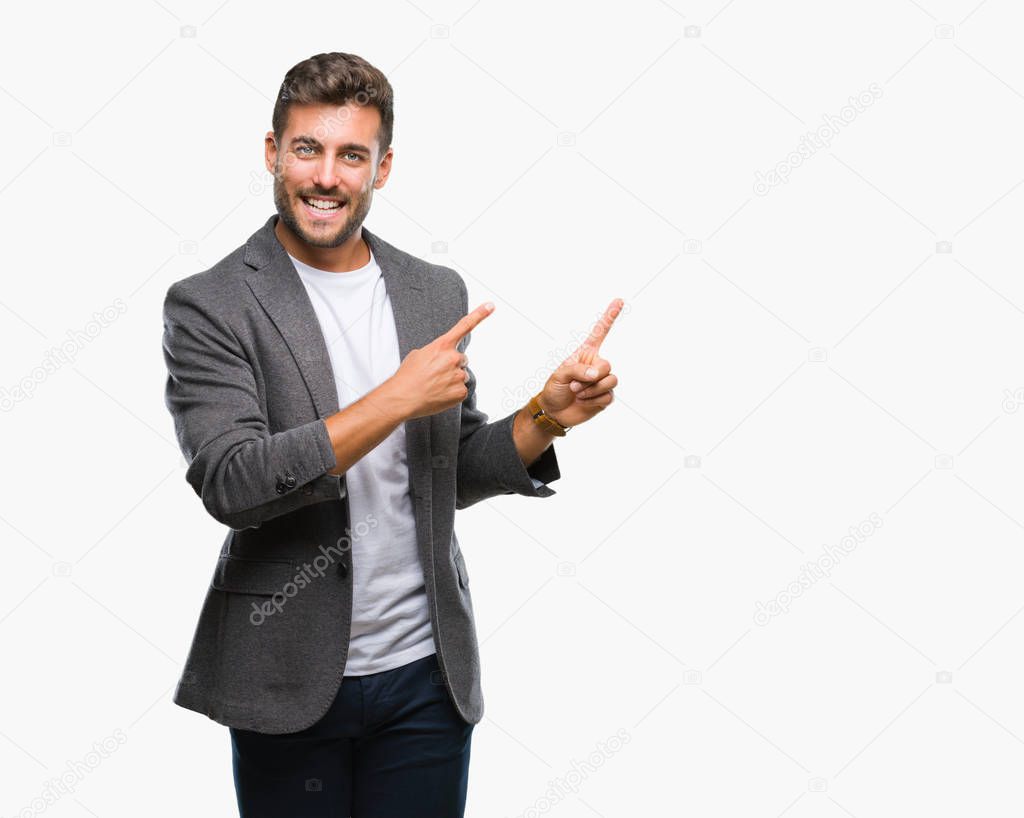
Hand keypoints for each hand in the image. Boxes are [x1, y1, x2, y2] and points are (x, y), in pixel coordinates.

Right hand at [386, 301, 493, 419]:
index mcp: (442, 345)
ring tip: (435, 385)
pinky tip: (439, 394)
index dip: (480, 314)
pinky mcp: (461, 391)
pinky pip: (461, 390)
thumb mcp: (419, 354)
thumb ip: (436, 351)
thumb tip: (442, 358)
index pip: (464, 326)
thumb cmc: (408, 376)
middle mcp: (453, 358)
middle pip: (461, 359)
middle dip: (451, 365)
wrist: (402, 398)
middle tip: (435, 374)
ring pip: (461, 375)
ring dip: (451, 379)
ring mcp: (459, 375)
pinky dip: (452, 392)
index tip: (491, 305)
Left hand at [537, 298, 623, 428]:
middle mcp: (595, 365)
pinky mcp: (604, 396)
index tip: (619, 301)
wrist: (554, 412)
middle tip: (574, 385)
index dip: (609, 317)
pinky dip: (593, 400)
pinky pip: (608, 396)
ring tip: (577, 393)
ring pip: (611, 380)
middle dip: (592, 377)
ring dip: (592, 390)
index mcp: (585, 354)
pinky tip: (583, 402)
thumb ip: (577, 369)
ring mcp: (601, 381)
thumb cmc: (554, 389)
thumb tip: (597, 373)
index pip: (599, 333)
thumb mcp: (559, 375)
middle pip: (607, 365)